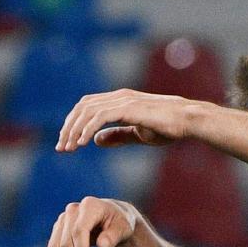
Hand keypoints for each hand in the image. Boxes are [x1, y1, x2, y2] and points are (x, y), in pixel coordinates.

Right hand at [46, 196, 140, 246]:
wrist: (111, 219)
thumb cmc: (119, 224)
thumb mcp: (124, 228)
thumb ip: (114, 235)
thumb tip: (102, 245)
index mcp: (90, 206)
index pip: (79, 230)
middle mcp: (72, 211)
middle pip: (65, 243)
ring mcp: (62, 221)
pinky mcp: (57, 232)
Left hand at [56, 89, 206, 151]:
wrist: (186, 121)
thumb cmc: (167, 127)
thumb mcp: (137, 134)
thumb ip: (117, 135)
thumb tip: (96, 140)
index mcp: (119, 101)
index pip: (86, 107)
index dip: (73, 124)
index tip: (67, 144)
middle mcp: (118, 97)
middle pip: (82, 107)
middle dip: (68, 127)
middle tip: (61, 148)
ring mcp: (123, 101)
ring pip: (87, 111)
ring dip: (74, 130)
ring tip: (68, 149)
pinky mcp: (128, 108)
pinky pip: (100, 117)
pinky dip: (87, 129)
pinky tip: (82, 143)